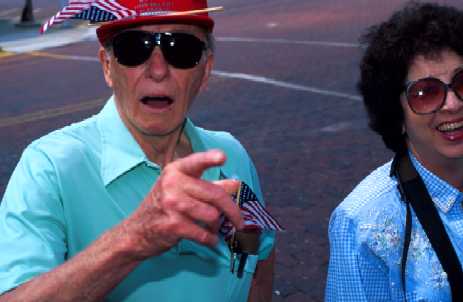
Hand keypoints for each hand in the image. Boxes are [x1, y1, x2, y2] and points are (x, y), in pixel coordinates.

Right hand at [121, 149, 242, 259]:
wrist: (136, 231)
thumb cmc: (163, 206)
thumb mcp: (183, 189)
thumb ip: (210, 185)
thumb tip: (236, 183)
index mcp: (176, 171)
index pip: (196, 162)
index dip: (210, 159)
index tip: (222, 157)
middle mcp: (173, 184)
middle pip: (216, 195)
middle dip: (233, 211)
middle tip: (240, 221)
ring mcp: (172, 205)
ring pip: (212, 216)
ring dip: (216, 226)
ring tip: (211, 228)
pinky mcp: (173, 225)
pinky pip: (204, 234)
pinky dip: (210, 239)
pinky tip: (209, 239)